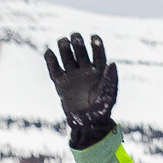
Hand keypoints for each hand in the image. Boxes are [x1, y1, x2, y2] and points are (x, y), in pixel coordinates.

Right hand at [45, 34, 118, 149]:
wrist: (87, 125)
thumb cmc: (101, 111)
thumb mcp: (109, 96)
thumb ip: (111, 80)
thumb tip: (112, 63)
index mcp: (99, 72)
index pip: (98, 54)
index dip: (96, 44)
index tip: (93, 37)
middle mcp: (85, 71)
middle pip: (80, 51)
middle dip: (77, 42)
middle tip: (75, 36)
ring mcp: (72, 76)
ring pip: (67, 56)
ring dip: (64, 47)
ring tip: (63, 41)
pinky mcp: (60, 83)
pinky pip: (54, 69)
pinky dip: (50, 60)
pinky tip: (49, 52)